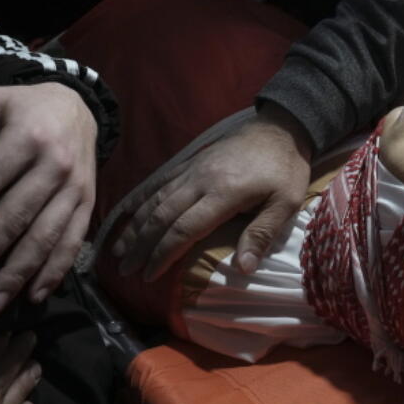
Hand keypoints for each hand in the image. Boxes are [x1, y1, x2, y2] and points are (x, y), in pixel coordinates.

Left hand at [0, 83, 97, 312]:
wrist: (80, 108)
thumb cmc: (26, 109)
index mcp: (28, 137)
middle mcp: (55, 165)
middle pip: (14, 217)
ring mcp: (76, 188)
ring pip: (45, 237)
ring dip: (18, 273)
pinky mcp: (89, 204)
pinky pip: (73, 242)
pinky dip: (55, 271)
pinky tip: (34, 296)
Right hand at [112, 102, 312, 280]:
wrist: (281, 127)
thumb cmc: (286, 169)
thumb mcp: (286, 202)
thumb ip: (262, 234)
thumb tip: (243, 269)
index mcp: (222, 194)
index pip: (184, 229)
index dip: (163, 254)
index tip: (148, 276)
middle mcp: (199, 181)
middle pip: (162, 216)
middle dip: (141, 244)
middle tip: (124, 269)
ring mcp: (193, 169)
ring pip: (156, 199)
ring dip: (135, 225)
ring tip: (118, 249)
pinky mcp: (191, 161)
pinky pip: (161, 182)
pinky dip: (142, 198)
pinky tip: (129, 212)